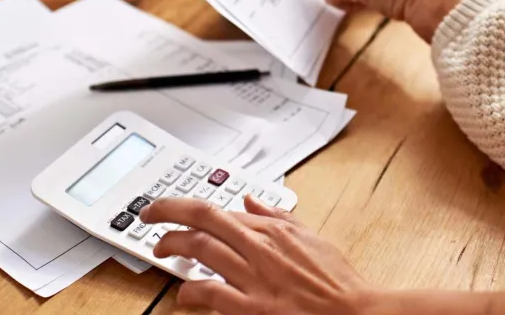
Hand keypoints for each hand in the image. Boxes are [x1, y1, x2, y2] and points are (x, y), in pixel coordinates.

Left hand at [141, 196, 378, 314]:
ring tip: (162, 249)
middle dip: (168, 213)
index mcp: (273, 230)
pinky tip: (184, 293)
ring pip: (200, 250)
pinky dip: (191, 291)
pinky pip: (211, 293)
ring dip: (173, 247)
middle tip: (150, 216)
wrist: (353, 313)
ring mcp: (254, 278)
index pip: (220, 209)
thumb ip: (278, 217)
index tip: (170, 209)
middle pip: (202, 219)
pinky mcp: (252, 308)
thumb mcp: (311, 237)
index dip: (187, 207)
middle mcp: (260, 248)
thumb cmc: (335, 281)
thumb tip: (250, 200)